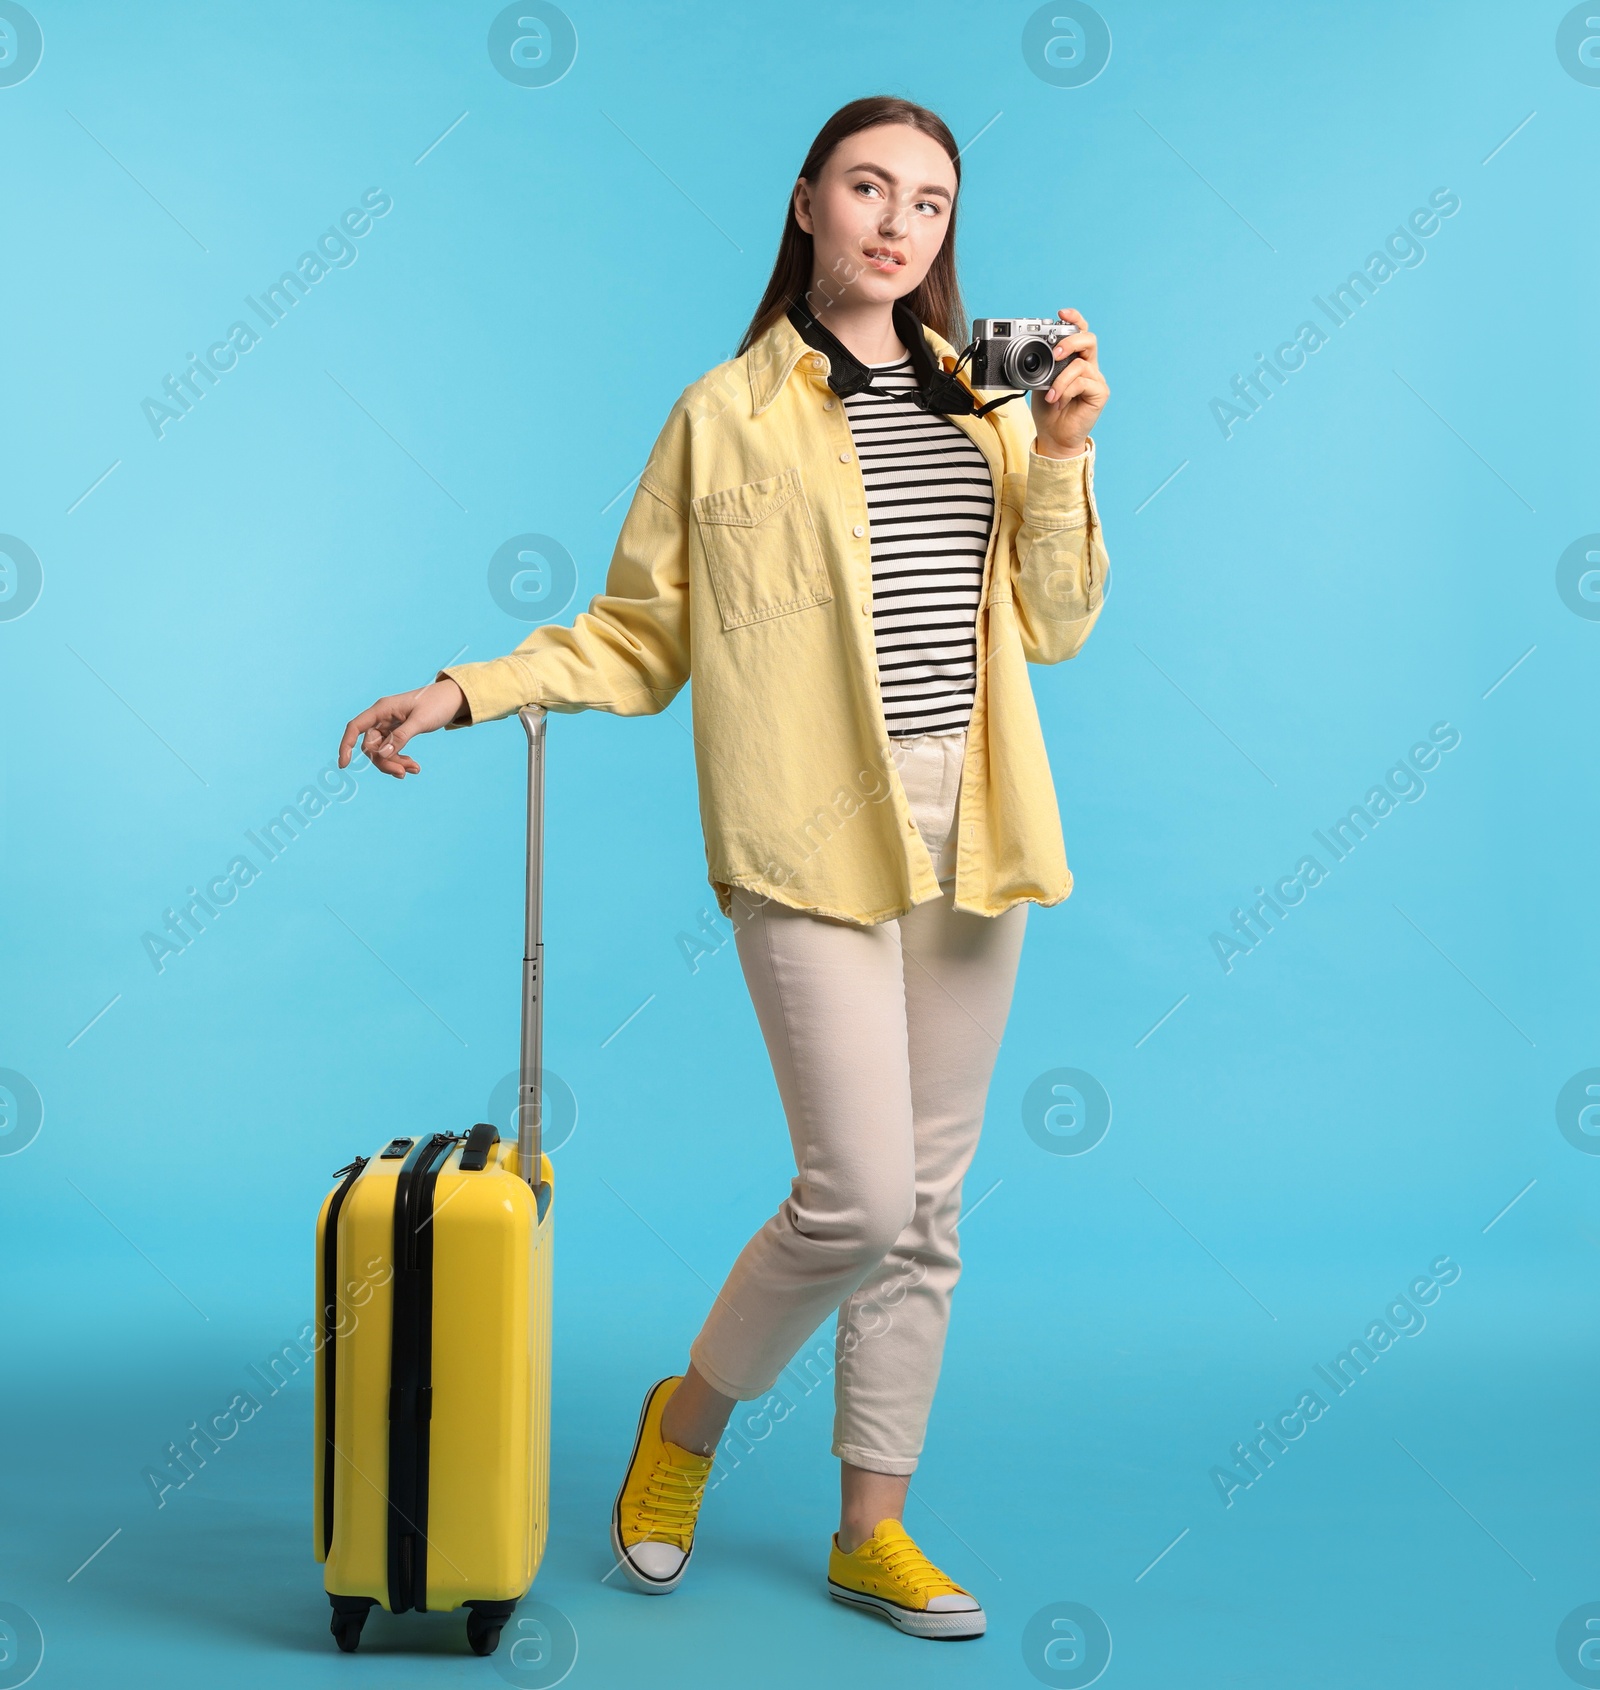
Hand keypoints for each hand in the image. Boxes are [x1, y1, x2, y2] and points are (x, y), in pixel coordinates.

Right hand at [339, 678, 466, 778]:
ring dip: (394, 763)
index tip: (344, 764)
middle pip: (371, 745)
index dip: (346, 745)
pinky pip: (392, 750)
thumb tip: (382, 754)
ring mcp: (389, 725)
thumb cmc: (437, 703)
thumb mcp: (421, 720)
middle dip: (384, 761)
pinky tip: (414, 767)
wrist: (453, 699)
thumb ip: (401, 736)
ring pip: (381, 751)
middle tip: (404, 772)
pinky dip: (401, 760)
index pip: (356, 727)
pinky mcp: (398, 732)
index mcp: (382, 709)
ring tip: (415, 769)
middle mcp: (382, 717)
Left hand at [1029, 308, 1108, 457]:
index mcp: (1074, 359)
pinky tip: (1058, 401)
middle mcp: (1088, 365)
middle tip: (1055, 352)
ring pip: (1081, 364)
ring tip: (1050, 394)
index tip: (1061, 313)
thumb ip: (1041, 365)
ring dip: (1061, 379)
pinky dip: (1066, 390)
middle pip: (1089, 339)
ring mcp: (1095, 379)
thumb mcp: (1039, 382)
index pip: (1080, 332)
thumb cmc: (1048, 409)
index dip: (1074, 319)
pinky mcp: (1100, 393)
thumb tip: (1030, 350)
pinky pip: (1083, 382)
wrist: (1054, 436)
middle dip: (1070, 341)